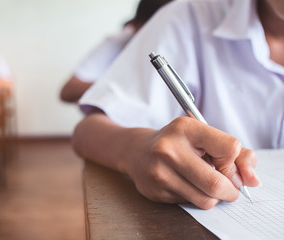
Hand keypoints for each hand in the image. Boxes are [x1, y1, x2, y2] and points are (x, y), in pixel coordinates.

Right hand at [124, 117, 259, 208]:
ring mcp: (159, 173)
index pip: (230, 148)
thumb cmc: (176, 142)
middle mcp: (168, 149)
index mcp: (184, 128)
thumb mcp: (203, 137)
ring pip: (206, 200)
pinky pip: (189, 204)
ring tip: (204, 183)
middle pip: (216, 183)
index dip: (234, 161)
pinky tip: (185, 184)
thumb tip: (251, 180)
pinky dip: (195, 197)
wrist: (136, 151)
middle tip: (227, 186)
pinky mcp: (156, 192)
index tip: (225, 163)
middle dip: (230, 190)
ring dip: (213, 196)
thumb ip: (235, 154)